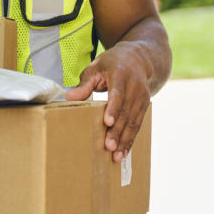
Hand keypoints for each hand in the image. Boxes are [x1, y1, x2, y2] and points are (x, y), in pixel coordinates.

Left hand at [65, 44, 150, 162]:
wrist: (137, 58)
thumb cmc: (111, 63)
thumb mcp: (95, 68)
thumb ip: (84, 84)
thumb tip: (69, 97)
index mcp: (121, 74)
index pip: (118, 94)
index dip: (113, 109)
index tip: (107, 122)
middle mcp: (135, 86)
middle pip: (126, 112)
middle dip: (118, 131)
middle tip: (109, 147)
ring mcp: (142, 97)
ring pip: (134, 121)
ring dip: (125, 140)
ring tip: (117, 156)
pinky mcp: (145, 105)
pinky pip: (138, 124)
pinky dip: (131, 139)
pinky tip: (124, 151)